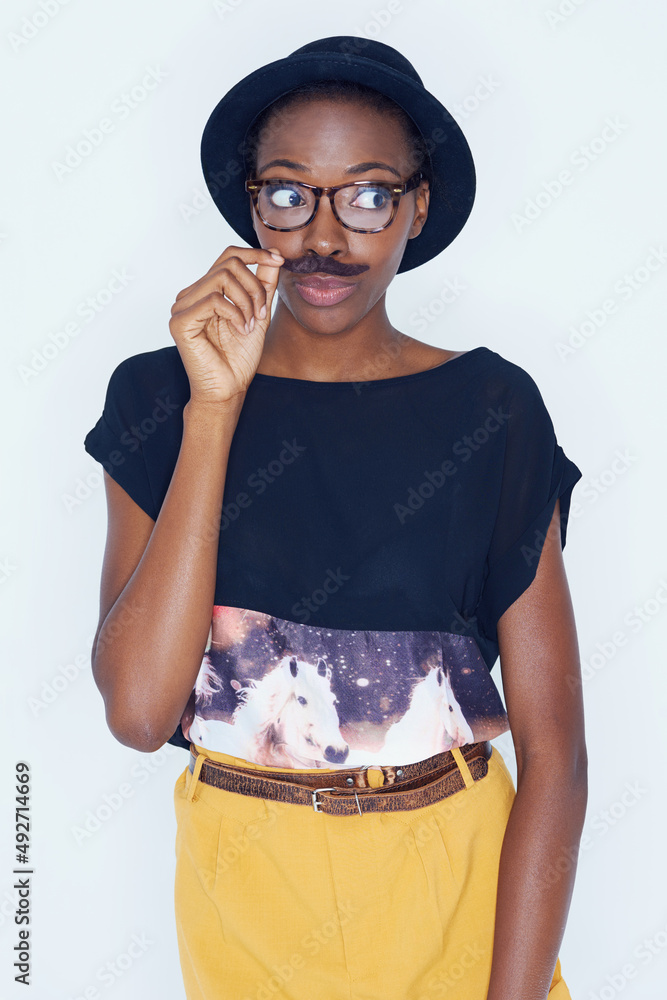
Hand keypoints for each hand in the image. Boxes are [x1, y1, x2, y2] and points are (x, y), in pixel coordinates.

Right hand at [169, 245, 283, 404]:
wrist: (228, 389)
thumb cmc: (239, 358)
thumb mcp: (259, 314)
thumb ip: (263, 284)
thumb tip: (274, 255)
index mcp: (206, 291)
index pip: (228, 256)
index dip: (255, 253)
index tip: (278, 260)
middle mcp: (191, 295)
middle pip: (229, 264)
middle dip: (255, 287)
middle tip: (262, 314)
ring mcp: (181, 307)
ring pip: (222, 278)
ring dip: (247, 302)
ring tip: (251, 325)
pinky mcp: (179, 321)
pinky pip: (213, 299)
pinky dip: (235, 314)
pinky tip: (240, 330)